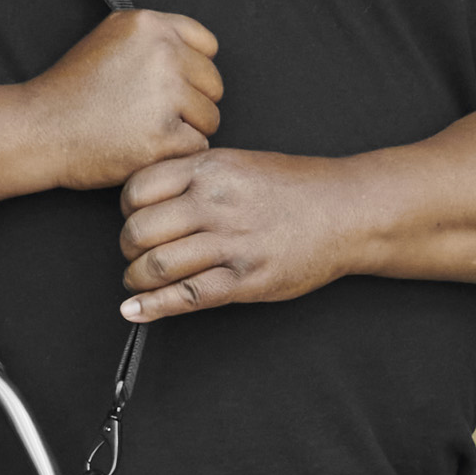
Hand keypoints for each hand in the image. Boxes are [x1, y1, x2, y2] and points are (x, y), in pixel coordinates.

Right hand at [26, 10, 220, 192]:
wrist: (39, 130)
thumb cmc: (70, 91)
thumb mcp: (109, 37)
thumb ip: (153, 37)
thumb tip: (195, 50)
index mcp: (149, 25)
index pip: (208, 46)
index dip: (194, 69)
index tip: (173, 84)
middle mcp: (162, 54)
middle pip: (213, 84)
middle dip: (192, 102)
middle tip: (152, 113)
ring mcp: (164, 96)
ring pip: (210, 118)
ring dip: (186, 131)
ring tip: (145, 130)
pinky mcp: (163, 137)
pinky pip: (197, 148)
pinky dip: (176, 155)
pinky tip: (144, 148)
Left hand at [118, 150, 356, 320]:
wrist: (348, 210)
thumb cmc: (298, 187)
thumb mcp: (241, 162)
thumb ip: (197, 176)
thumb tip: (152, 197)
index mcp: (210, 169)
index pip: (138, 189)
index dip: (126, 210)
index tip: (133, 220)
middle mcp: (215, 203)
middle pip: (140, 231)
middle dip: (127, 249)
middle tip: (133, 255)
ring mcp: (231, 243)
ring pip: (157, 266)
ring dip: (136, 280)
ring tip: (138, 281)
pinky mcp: (246, 279)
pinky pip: (186, 297)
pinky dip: (151, 308)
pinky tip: (135, 312)